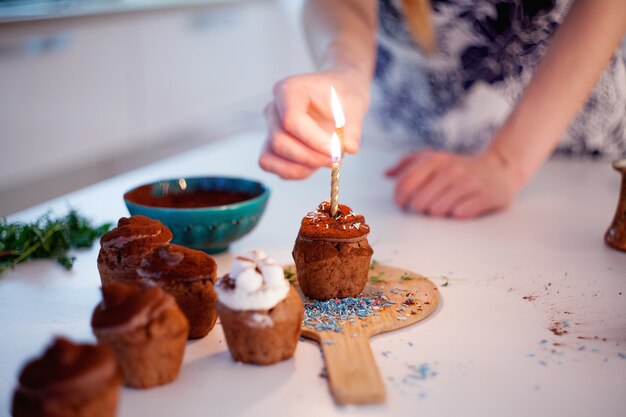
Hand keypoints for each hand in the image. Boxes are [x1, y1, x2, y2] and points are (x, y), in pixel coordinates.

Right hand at [259, 70, 369, 178]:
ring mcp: (271, 128)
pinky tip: (315, 165)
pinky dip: (294, 171)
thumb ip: (352, 128)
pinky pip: (272, 165)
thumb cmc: (342, 94)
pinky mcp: (272, 145)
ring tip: (327, 161)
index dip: (314, 140)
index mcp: (289, 90)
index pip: (291, 119)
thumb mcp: (355, 105)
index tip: (338, 151)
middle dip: (310, 157)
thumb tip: (350, 148)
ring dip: (301, 167)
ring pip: (272, 156)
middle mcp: (274, 109)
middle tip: (337, 160)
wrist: (339, 94)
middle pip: (280, 141)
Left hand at [385, 149, 523, 218]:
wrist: (500, 168)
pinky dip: (458, 215)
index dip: (399, 199)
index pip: (405, 184)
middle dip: (420, 209)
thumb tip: (386, 174)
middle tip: (429, 206)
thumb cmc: (460, 168)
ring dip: (439, 214)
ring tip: (446, 207)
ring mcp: (469, 182)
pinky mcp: (487, 195)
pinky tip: (461, 210)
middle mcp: (451, 169)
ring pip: (437, 210)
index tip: (403, 206)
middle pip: (419, 202)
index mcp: (434, 160)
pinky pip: (461, 213)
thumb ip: (408, 164)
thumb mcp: (434, 159)